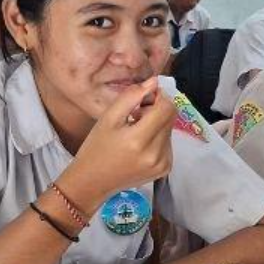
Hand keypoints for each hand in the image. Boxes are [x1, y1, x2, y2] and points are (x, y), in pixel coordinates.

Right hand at [59, 77, 176, 212]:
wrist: (92, 182)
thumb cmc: (96, 147)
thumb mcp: (108, 118)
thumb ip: (131, 97)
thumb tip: (153, 82)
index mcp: (139, 140)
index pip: (167, 108)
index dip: (159, 97)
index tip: (144, 98)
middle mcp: (156, 154)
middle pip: (171, 117)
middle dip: (157, 109)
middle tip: (135, 114)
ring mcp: (163, 163)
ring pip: (170, 129)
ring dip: (157, 123)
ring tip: (135, 130)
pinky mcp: (165, 168)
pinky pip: (168, 143)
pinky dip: (158, 137)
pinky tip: (140, 143)